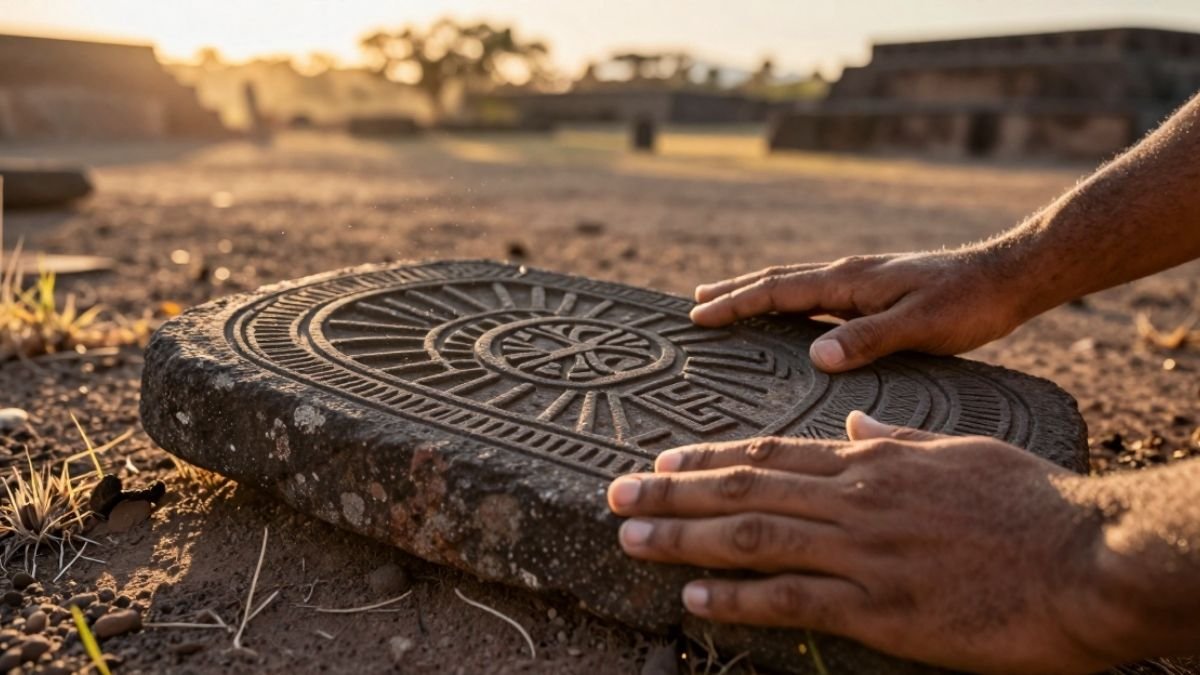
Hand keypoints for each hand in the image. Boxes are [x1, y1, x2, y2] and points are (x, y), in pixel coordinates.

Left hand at [607, 413, 1128, 673]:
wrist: (1089, 559)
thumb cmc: (1032, 504)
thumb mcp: (962, 450)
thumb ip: (901, 436)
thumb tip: (859, 419)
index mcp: (872, 462)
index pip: (769, 455)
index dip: (707, 460)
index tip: (662, 461)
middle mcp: (854, 500)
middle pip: (742, 491)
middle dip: (671, 492)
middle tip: (615, 494)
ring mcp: (863, 554)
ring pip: (750, 538)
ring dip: (681, 536)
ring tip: (629, 535)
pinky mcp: (880, 609)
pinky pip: (791, 600)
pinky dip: (735, 596)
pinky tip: (692, 594)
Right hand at [689, 251, 1027, 371]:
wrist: (1010, 276)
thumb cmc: (969, 304)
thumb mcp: (920, 326)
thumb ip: (868, 340)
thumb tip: (814, 357)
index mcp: (849, 282)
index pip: (777, 292)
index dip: (735, 304)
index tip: (697, 316)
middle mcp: (848, 275)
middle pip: (777, 282)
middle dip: (734, 292)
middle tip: (694, 303)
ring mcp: (861, 280)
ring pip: (795, 285)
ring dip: (757, 293)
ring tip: (728, 300)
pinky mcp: (875, 290)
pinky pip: (816, 295)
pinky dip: (787, 301)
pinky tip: (791, 314)